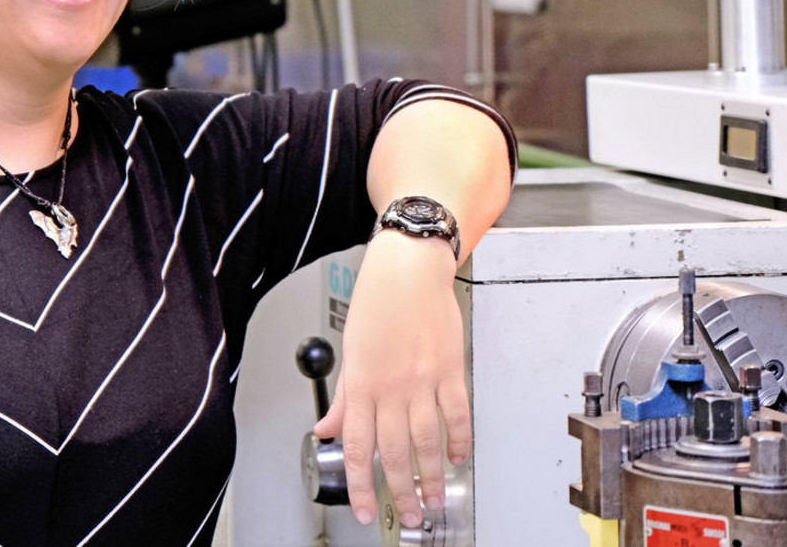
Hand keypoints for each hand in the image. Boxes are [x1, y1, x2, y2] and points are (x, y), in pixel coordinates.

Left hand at [312, 232, 466, 528]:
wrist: (408, 269)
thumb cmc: (376, 301)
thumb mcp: (350, 349)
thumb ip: (343, 397)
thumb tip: (327, 428)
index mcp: (362, 383)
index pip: (358, 447)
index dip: (360, 484)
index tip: (363, 510)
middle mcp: (391, 386)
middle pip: (395, 452)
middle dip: (400, 492)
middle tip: (407, 516)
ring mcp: (423, 380)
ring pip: (427, 441)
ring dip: (431, 476)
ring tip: (433, 500)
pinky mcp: (450, 370)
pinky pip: (457, 414)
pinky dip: (459, 440)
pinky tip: (457, 457)